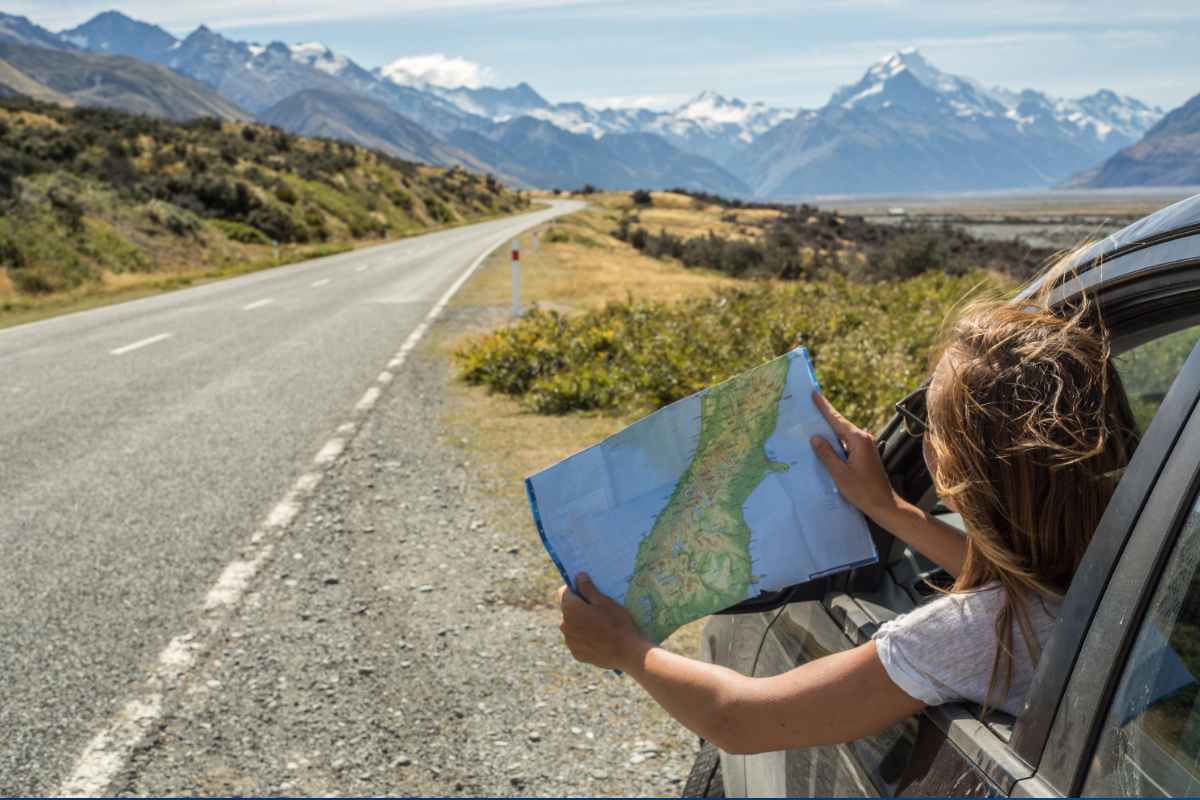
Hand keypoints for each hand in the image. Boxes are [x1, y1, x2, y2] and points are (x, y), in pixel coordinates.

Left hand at [557, 573, 651, 670]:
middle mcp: (564, 626)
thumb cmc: (617, 623)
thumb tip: (578, 576)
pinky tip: (600, 638)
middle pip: (568, 609)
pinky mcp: (577, 654)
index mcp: (570, 610)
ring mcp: (570, 642)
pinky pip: (577, 640)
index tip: (588, 590)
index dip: (575, 588)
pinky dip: (584, 637)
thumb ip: (588, 588)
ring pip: (572, 625)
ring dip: (581, 622)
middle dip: (579, 606)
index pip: (564, 592)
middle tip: (598, 608)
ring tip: (601, 625)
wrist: (628, 653)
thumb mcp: (605, 601)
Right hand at [809, 392, 899, 520]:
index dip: (824, 407)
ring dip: (828, 430)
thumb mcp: (840, 473)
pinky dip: (834, 442)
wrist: (884, 504)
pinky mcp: (864, 455)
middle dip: (824, 416)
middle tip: (809, 405)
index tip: (814, 393)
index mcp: (858, 439)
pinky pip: (845, 443)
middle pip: (839, 424)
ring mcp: (865, 447)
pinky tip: (823, 444)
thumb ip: (827, 454)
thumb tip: (815, 437)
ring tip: (811, 423)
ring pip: (842, 434)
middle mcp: (863, 439)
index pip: (837, 419)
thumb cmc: (862, 490)